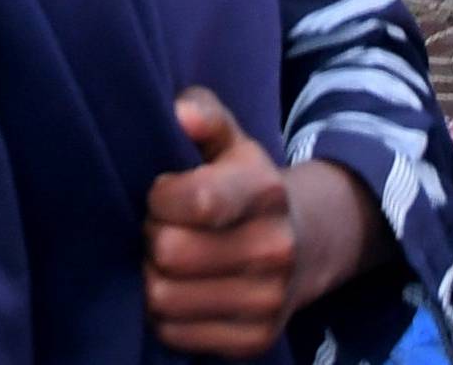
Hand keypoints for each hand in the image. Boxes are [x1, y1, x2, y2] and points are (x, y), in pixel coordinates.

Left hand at [144, 91, 297, 354]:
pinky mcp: (254, 341)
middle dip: (151, 236)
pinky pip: (176, 335)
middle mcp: (275, 249)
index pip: (200, 200)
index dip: (161, 197)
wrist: (301, 244)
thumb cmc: (242, 182)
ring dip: (152, 277)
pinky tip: (177, 288)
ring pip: (165, 298)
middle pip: (171, 252)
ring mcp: (268, 301)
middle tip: (158, 227)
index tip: (159, 193)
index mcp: (266, 190)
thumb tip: (182, 111)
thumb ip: (205, 113)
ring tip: (166, 258)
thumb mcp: (229, 139)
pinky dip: (164, 315)